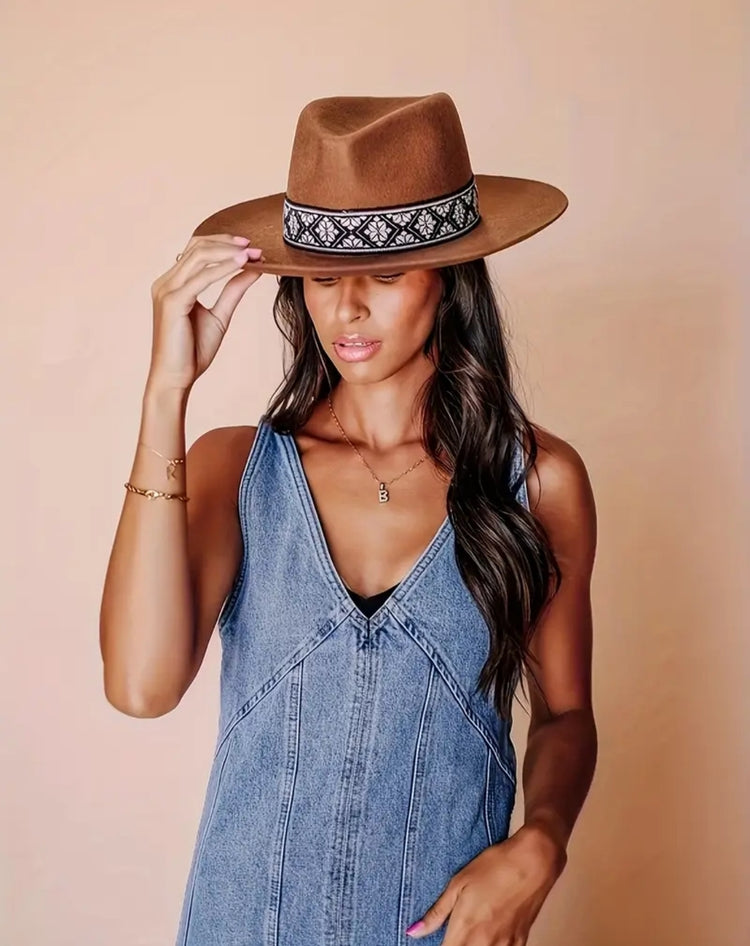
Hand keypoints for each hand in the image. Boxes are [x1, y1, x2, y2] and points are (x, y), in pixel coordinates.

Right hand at [147, 233, 263, 393]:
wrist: (175, 378)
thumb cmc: (192, 352)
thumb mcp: (219, 316)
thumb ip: (233, 291)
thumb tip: (252, 270)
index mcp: (173, 284)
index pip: (196, 250)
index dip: (223, 243)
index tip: (250, 247)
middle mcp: (166, 282)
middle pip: (197, 246)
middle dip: (227, 243)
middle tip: (254, 245)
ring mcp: (166, 290)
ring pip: (199, 256)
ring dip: (228, 252)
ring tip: (252, 253)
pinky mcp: (172, 302)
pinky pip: (201, 278)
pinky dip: (223, 268)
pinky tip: (242, 264)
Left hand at [405, 824, 565, 944]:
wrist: (534, 862)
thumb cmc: (495, 866)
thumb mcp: (459, 882)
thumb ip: (437, 912)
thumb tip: (414, 931)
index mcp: (466, 928)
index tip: (435, 942)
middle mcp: (485, 943)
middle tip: (454, 937)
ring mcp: (505, 945)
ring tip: (471, 936)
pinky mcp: (521, 943)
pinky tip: (488, 939)